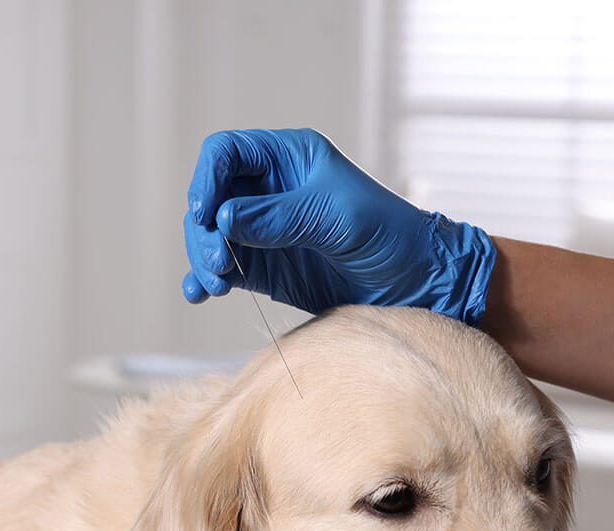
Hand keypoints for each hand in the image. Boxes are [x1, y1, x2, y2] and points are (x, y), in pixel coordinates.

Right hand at [183, 128, 495, 324]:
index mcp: (289, 158)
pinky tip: (199, 294)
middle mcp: (271, 190)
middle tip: (218, 263)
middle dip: (204, 230)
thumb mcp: (333, 217)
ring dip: (204, 258)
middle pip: (211, 198)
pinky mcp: (267, 267)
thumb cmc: (386, 234)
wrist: (413, 281)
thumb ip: (277, 217)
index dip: (206, 179)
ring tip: (214, 286)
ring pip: (213, 236)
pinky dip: (208, 279)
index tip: (205, 214)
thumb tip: (221, 218)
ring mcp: (266, 231)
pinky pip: (227, 268)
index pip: (227, 154)